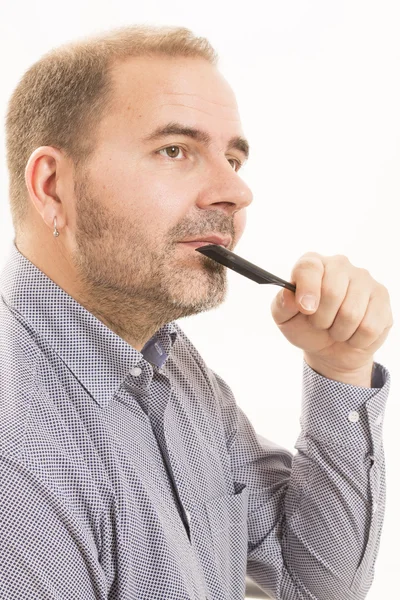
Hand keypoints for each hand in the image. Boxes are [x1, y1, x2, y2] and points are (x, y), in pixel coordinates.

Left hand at [270, 252, 392, 379]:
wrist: (331, 348)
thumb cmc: (306, 327)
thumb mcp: (285, 319)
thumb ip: (282, 305)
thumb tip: (290, 296)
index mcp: (313, 264)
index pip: (309, 267)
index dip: (307, 289)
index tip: (305, 309)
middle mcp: (340, 265)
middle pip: (332, 292)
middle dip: (321, 318)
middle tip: (320, 324)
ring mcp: (364, 279)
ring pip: (352, 313)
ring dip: (339, 331)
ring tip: (336, 329)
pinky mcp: (381, 297)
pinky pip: (369, 327)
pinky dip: (356, 339)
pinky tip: (353, 333)